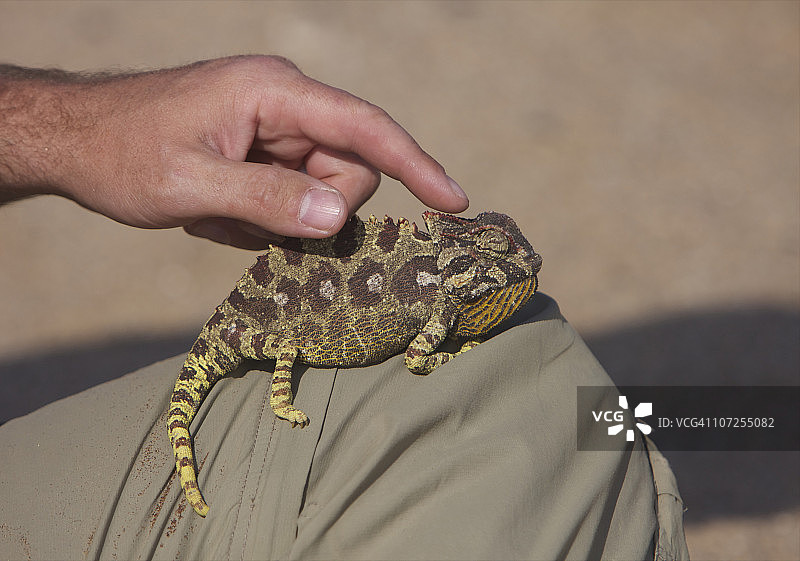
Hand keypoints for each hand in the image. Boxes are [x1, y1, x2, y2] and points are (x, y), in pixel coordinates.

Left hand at [0, 56, 467, 247]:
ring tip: (220, 217)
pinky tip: (217, 214)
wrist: (75, 141)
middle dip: (316, 211)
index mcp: (274, 92)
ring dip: (282, 220)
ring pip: (322, 191)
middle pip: (347, 171)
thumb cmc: (122, 154)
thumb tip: (339, 220)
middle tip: (251, 225)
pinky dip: (264, 220)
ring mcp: (275, 128)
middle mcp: (284, 104)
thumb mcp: (191, 186)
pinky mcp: (264, 151)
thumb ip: (267, 201)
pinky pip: (293, 197)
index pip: (365, 128)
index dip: (415, 164)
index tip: (454, 201)